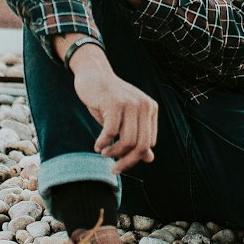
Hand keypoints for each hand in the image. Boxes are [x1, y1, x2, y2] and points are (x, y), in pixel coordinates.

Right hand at [71, 51, 157, 174]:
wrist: (93, 75)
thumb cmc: (108, 100)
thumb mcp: (125, 120)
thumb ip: (137, 136)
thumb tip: (150, 158)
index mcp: (151, 109)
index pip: (148, 143)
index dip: (135, 157)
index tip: (120, 162)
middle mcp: (144, 105)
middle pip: (141, 145)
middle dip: (126, 161)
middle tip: (114, 168)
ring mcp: (130, 103)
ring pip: (127, 141)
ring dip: (114, 153)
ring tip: (104, 153)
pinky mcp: (114, 103)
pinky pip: (111, 132)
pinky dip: (103, 143)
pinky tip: (97, 146)